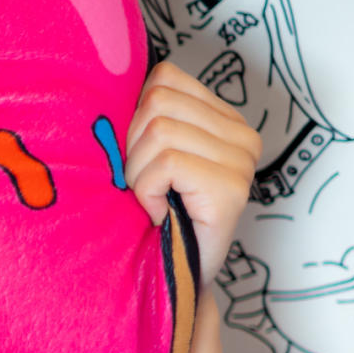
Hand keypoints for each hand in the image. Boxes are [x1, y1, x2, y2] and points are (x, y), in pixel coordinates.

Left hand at [123, 61, 261, 267]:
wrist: (172, 274)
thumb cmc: (156, 215)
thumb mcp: (149, 154)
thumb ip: (147, 117)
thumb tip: (110, 84)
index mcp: (224, 118)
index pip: (165, 78)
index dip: (135, 117)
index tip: (142, 158)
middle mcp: (243, 134)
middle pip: (158, 102)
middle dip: (132, 146)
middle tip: (145, 185)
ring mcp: (243, 161)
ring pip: (159, 130)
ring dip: (138, 172)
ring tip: (153, 199)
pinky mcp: (232, 187)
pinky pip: (166, 163)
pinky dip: (147, 191)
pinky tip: (159, 211)